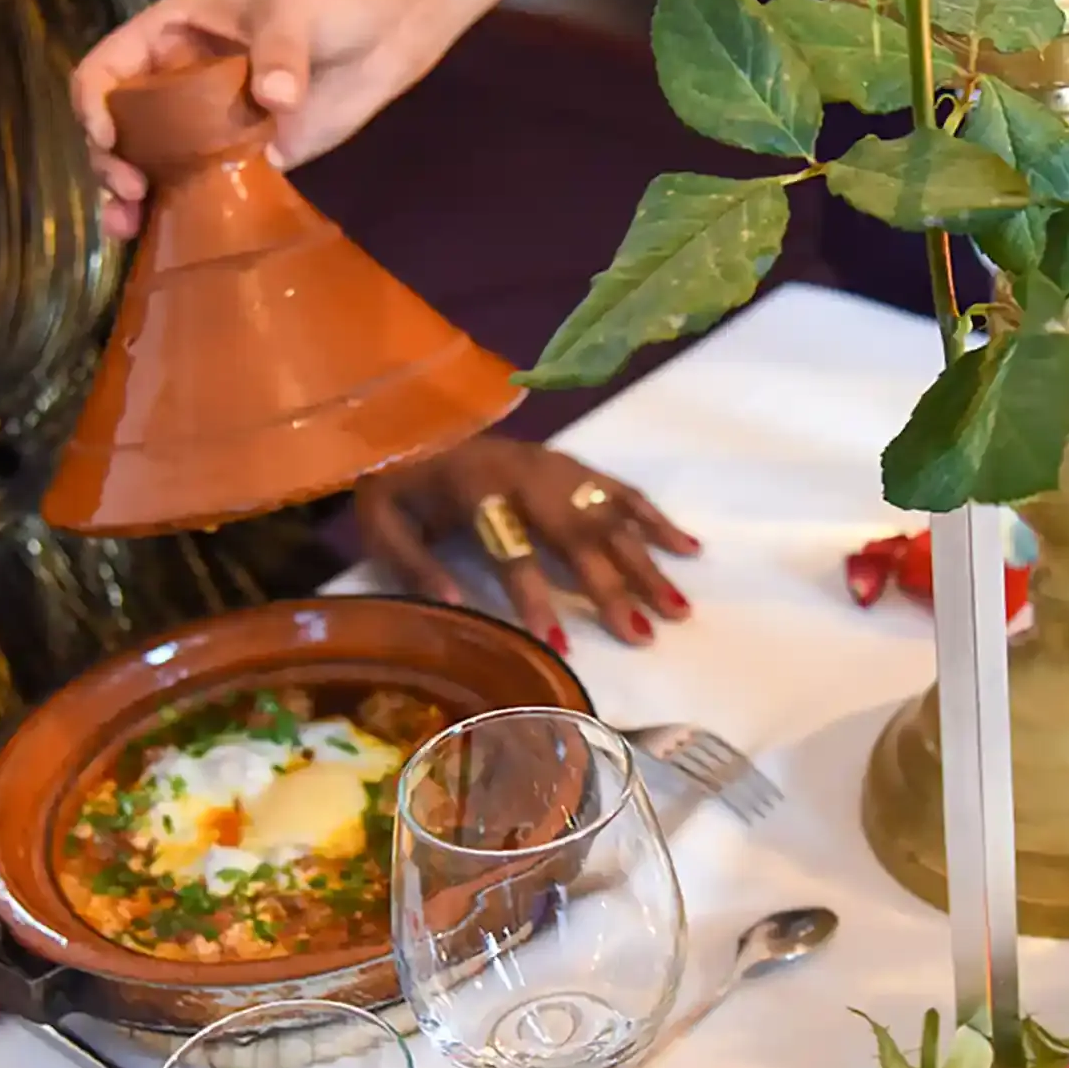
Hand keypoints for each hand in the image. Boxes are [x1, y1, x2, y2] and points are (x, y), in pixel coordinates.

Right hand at [72, 0, 442, 238]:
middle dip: (111, 163)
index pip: (106, 69)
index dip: (96, 104)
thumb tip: (276, 99)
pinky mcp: (248, 157)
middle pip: (119, 129)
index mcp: (169, 36)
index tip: (110, 139)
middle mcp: (177, 84)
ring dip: (133, 199)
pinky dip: (183, 214)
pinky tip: (173, 238)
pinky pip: (204, 188)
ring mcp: (210, 125)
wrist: (391, 19)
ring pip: (153, 165)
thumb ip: (280, 52)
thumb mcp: (296, 9)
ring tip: (128, 228)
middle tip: (131, 192)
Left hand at [357, 437, 699, 651]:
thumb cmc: (398, 485)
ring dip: (647, 562)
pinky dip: (657, 519)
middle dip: (612, 587)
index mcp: (475, 487)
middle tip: (641, 635)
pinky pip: (622, 490)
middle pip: (577, 533)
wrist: (413, 422)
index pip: (511, 547)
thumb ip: (412, 564)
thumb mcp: (380, 523)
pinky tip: (688, 548)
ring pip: (610, 515)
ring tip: (677, 608)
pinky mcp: (572, 463)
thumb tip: (452, 604)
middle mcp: (526, 473)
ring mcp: (556, 465)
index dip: (532, 596)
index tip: (556, 644)